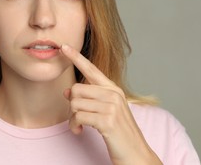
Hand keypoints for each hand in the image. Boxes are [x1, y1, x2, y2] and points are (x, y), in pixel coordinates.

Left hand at [60, 44, 161, 164]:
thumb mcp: (105, 112)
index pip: (91, 69)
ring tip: (80, 127)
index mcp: (113, 90)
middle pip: (76, 89)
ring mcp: (111, 107)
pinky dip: (75, 126)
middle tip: (76, 119)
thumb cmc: (119, 133)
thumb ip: (89, 99)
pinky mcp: (107, 121)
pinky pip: (78, 117)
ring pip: (75, 104)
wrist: (136, 154)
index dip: (76, 57)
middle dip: (71, 106)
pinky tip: (81, 132)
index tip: (64, 47)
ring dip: (72, 119)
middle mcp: (113, 94)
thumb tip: (67, 91)